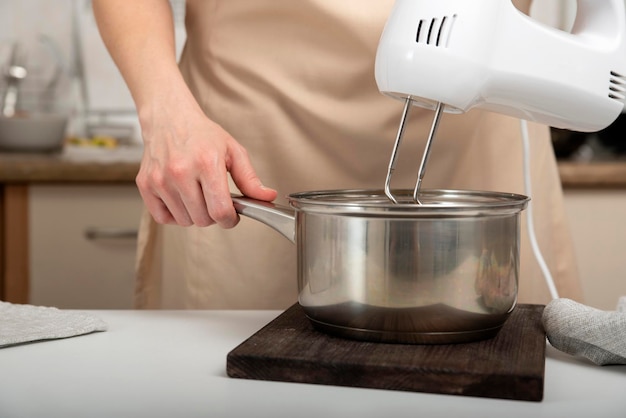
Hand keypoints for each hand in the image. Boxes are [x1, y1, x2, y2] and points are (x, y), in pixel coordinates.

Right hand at [136, 97, 276, 227]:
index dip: (230, 220)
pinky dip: (174, 215)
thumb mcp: (232, 150)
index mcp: (206, 163)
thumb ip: (250, 178)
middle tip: (214, 200)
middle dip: (213, 216)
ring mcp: (160, 179)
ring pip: (184, 221)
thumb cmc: (201, 134)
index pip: (220, 211)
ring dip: (194, 214)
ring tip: (197, 195)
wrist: (169, 117)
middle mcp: (180, 172)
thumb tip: (267, 197)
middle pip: (202, 220)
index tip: (231, 215)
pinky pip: (162, 218)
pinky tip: (181, 199)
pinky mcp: (146, 184)